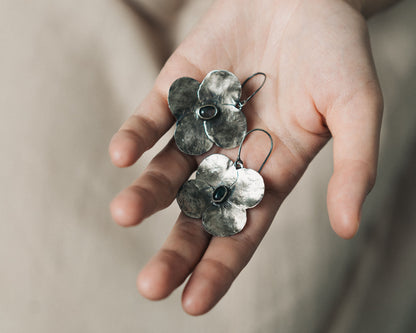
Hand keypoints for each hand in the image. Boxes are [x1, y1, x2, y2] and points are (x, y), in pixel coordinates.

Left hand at [109, 0, 382, 314]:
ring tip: (126, 213)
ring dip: (146, 193)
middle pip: (200, 212)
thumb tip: (349, 227)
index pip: (243, 231)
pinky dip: (138, 134)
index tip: (194, 303)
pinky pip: (154, 117)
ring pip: (169, 169)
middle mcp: (233, 155)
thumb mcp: (357, 109)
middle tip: (152, 287)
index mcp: (272, 171)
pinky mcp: (181, 87)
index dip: (220, 267)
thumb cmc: (338, 51)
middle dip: (176, 248)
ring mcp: (204, 124)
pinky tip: (123, 155)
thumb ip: (354, 167)